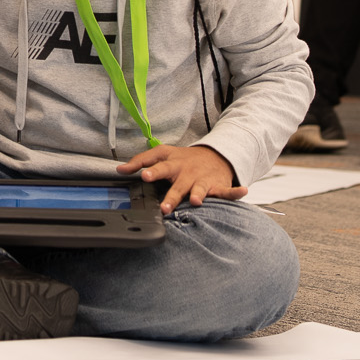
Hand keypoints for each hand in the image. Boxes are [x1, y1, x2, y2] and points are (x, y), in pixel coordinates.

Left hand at [116, 144, 246, 213]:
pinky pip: (227, 190)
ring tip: (195, 201)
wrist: (214, 156)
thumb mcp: (163, 156)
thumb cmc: (183, 160)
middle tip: (163, 204)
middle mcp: (186, 170)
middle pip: (177, 182)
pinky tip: (241, 191)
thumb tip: (118, 170)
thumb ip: (141, 162)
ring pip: (198, 188)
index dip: (147, 167)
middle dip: (171, 192)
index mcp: (172, 162)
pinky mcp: (217, 185)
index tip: (137, 174)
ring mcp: (202, 178)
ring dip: (197, 194)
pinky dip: (235, 192)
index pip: (157, 162)